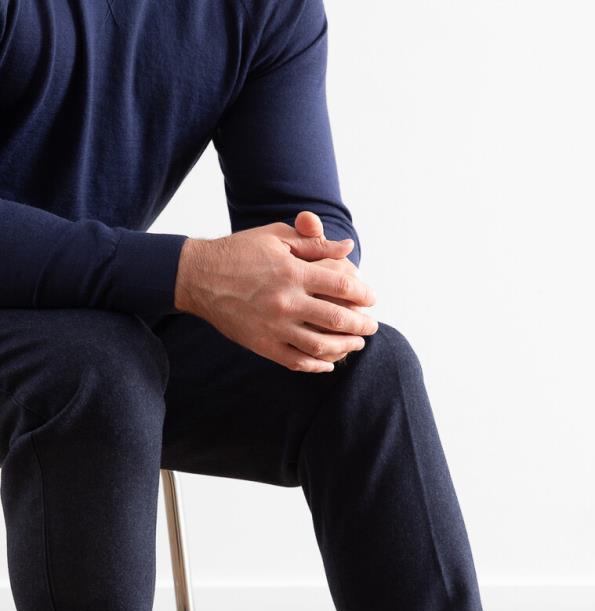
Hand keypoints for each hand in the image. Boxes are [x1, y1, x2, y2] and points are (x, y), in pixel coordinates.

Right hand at [174, 215, 378, 372]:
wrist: (199, 276)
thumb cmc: (240, 252)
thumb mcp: (277, 237)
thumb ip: (314, 244)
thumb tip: (348, 248)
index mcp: (293, 272)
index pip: (343, 285)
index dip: (363, 293)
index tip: (371, 298)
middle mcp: (286, 301)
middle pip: (338, 319)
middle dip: (362, 324)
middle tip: (371, 325)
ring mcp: (274, 327)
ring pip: (321, 345)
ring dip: (345, 347)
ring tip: (356, 343)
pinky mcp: (262, 345)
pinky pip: (297, 361)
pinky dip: (317, 365)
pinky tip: (328, 363)